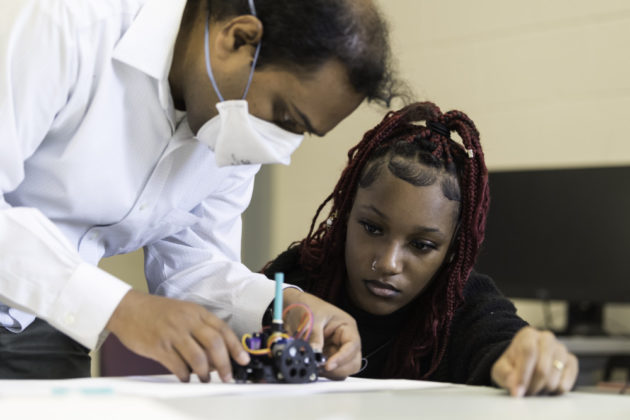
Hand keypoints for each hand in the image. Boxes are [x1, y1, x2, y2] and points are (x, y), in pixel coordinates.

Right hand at [106, 290, 249, 382]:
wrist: (128, 308)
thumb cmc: (157, 312)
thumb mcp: (183, 312)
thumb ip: (200, 328)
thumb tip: (217, 353)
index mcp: (196, 312)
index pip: (223, 330)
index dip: (236, 347)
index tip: (243, 360)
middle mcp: (187, 322)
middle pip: (214, 344)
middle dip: (225, 364)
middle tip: (227, 376)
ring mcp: (173, 334)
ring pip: (198, 358)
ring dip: (205, 373)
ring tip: (205, 379)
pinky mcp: (159, 347)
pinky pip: (178, 366)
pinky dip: (185, 376)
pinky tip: (185, 377)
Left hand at [283, 288, 360, 379]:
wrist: (295, 307)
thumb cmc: (309, 307)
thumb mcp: (312, 320)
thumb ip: (315, 338)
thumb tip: (315, 355)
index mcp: (347, 327)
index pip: (352, 345)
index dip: (343, 358)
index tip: (329, 365)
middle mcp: (344, 340)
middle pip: (353, 362)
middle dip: (339, 368)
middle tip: (322, 369)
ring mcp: (336, 350)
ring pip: (343, 369)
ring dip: (331, 373)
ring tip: (316, 368)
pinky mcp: (327, 357)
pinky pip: (330, 370)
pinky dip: (323, 373)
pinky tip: (313, 369)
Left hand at [491, 326, 577, 396]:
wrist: (524, 363)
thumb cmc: (512, 365)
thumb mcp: (501, 368)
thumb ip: (506, 375)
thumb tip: (516, 388)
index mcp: (528, 335)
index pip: (528, 352)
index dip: (523, 375)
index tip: (518, 391)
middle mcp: (547, 339)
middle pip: (542, 369)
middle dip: (531, 386)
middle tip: (524, 392)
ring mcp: (561, 350)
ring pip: (554, 380)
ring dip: (542, 390)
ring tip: (533, 386)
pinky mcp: (572, 362)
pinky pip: (565, 385)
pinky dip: (554, 391)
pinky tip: (546, 385)